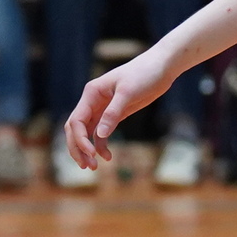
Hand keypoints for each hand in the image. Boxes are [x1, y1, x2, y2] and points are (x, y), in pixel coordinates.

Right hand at [65, 49, 172, 168]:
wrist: (161, 68)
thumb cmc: (144, 74)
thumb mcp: (128, 93)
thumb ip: (113, 113)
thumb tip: (99, 135)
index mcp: (91, 93)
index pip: (76, 120)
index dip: (80, 139)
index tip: (91, 153)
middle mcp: (92, 102)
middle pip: (75, 129)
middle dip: (78, 148)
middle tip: (87, 166)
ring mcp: (102, 109)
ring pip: (86, 133)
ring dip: (87, 150)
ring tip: (94, 167)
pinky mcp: (113, 115)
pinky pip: (100, 134)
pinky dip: (101, 146)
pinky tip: (107, 157)